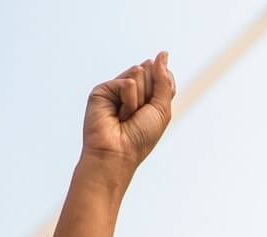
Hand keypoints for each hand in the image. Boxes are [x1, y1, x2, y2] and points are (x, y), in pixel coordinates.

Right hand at [81, 52, 176, 180]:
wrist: (118, 151)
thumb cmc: (141, 136)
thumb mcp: (162, 109)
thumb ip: (163, 81)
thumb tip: (161, 55)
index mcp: (149, 97)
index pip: (163, 77)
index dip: (164, 88)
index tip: (155, 108)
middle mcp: (133, 91)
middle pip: (152, 74)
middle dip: (151, 96)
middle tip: (140, 115)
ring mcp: (117, 89)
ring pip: (139, 75)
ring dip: (139, 101)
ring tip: (128, 116)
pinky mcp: (102, 90)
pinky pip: (126, 82)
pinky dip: (128, 100)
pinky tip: (119, 114)